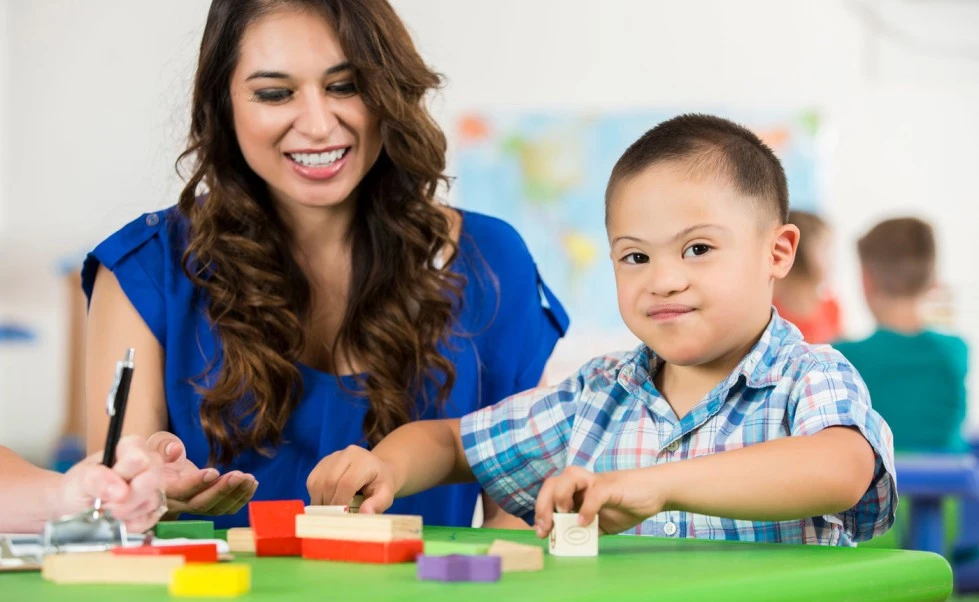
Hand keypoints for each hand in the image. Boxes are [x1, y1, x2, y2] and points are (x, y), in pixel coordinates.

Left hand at [56, 435, 165, 533]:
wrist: (73, 509)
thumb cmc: (77, 487)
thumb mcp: (79, 479)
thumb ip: (97, 479)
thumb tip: (121, 491)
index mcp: (132, 447)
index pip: (140, 457)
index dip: (123, 473)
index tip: (106, 482)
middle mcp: (149, 465)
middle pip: (153, 479)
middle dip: (126, 497)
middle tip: (104, 503)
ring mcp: (154, 488)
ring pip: (151, 501)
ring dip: (124, 512)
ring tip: (106, 509)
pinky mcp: (154, 510)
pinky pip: (148, 520)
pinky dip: (128, 524)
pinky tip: (115, 520)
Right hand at [147, 431, 257, 516]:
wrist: (158, 478)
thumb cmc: (157, 461)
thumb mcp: (153, 452)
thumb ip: (163, 450)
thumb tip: (175, 449)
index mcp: (165, 489)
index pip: (181, 491)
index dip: (197, 483)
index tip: (214, 471)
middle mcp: (179, 504)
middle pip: (201, 504)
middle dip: (222, 490)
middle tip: (239, 475)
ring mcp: (194, 508)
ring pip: (217, 509)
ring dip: (236, 494)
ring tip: (250, 478)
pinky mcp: (207, 507)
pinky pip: (226, 508)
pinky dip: (242, 498)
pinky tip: (252, 483)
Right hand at [307, 445, 399, 513]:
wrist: (375, 468)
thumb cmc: (380, 483)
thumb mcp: (386, 494)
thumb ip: (377, 504)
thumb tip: (365, 514)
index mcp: (364, 462)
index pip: (347, 482)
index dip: (341, 502)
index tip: (341, 517)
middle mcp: (347, 454)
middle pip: (329, 481)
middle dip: (329, 504)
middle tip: (333, 518)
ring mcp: (333, 456)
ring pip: (317, 481)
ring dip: (320, 501)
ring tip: (329, 512)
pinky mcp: (323, 462)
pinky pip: (312, 480)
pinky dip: (315, 495)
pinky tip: (325, 501)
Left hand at [534, 466, 664, 536]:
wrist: (656, 493)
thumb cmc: (628, 505)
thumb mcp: (602, 523)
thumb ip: (585, 529)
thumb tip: (568, 542)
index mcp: (578, 491)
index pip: (550, 492)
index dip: (541, 510)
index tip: (541, 532)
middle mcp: (583, 482)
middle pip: (553, 482)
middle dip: (543, 505)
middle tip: (546, 527)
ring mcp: (597, 481)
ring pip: (569, 476)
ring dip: (560, 497)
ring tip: (563, 516)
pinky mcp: (612, 486)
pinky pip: (595, 493)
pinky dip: (587, 508)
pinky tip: (585, 523)